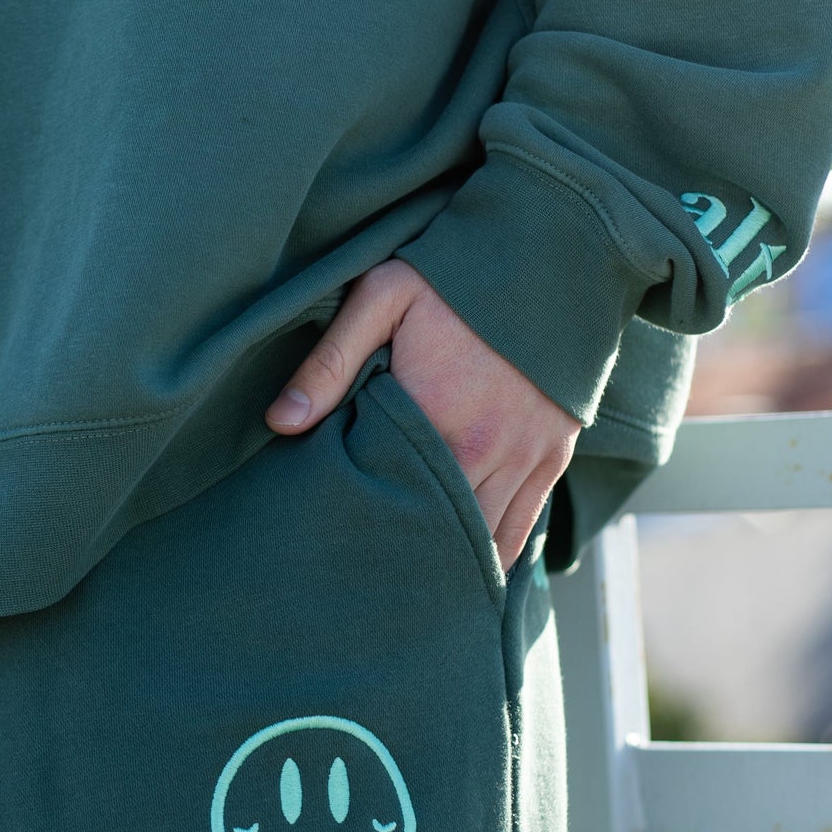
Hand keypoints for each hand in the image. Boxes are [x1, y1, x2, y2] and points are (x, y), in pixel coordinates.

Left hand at [265, 261, 579, 572]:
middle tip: (367, 578)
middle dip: (404, 553)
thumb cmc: (454, 275)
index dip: (366, 526)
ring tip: (407, 580)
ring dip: (448, 559)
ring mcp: (524, 458)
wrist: (550, 251)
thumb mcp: (381, 299)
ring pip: (483, 541)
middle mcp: (484, 450)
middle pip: (438, 531)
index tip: (338, 542)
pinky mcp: (552, 457)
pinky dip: (494, 554)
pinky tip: (463, 569)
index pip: (392, 500)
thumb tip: (279, 422)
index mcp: (433, 417)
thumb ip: (329, 362)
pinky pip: (523, 530)